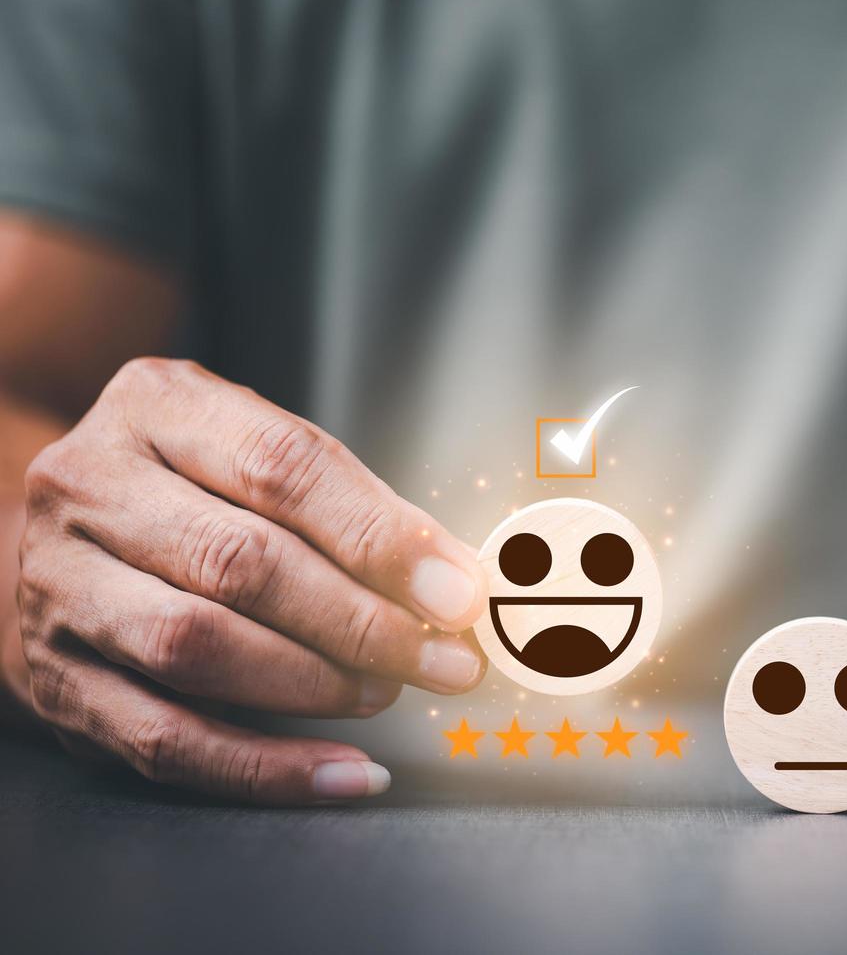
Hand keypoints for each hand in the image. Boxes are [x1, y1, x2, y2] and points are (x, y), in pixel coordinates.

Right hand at [14, 358, 487, 802]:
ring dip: (315, 684)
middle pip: (240, 561)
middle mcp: (91, 486)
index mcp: (157, 406)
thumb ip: (348, 507)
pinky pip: (166, 741)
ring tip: (387, 691)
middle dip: (363, 620)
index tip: (459, 589)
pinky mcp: (56, 683)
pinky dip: (265, 767)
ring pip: (196, 646)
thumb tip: (455, 580)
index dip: (382, 536)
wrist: (64, 543)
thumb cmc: (190, 494)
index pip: (283, 466)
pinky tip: (341, 771)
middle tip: (443, 657)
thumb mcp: (254, 458)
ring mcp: (59, 587)